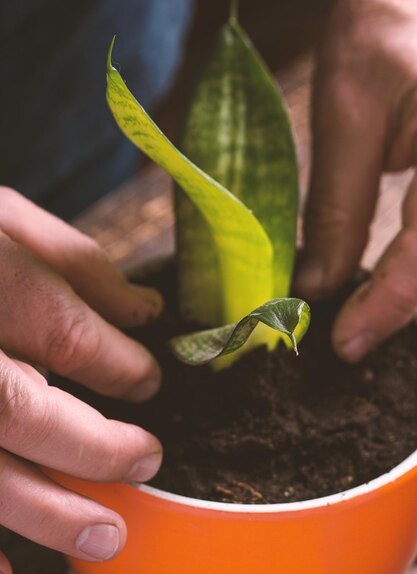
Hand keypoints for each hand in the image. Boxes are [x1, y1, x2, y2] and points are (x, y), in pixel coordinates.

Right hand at [0, 187, 163, 573]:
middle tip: (147, 461)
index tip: (145, 379)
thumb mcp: (1, 217)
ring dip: (41, 513)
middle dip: (93, 448)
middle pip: (19, 410)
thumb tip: (143, 308)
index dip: (122, 365)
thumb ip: (72, 259)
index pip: (67, 334)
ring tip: (105, 537)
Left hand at [295, 0, 416, 361]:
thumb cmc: (388, 24)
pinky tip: (395, 274)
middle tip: (354, 332)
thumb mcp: (350, 112)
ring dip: (413, 287)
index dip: (384, 309)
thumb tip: (319, 284)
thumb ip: (340, 205)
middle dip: (403, 306)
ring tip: (370, 309)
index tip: (345, 344)